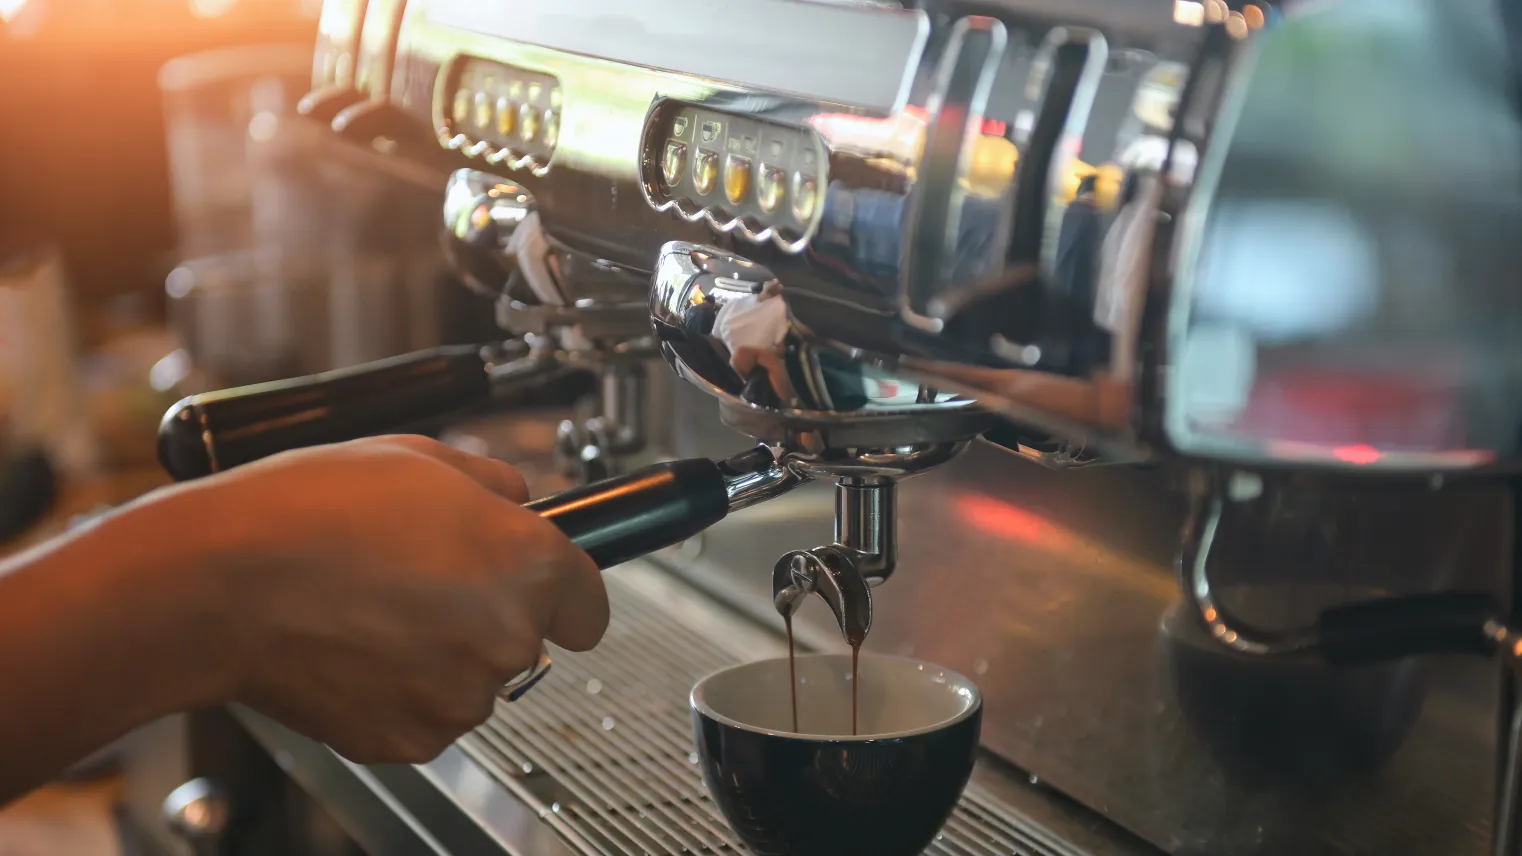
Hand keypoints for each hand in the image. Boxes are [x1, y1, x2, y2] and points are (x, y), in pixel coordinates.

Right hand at [174, 436, 607, 763]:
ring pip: (474, 680)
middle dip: (486, 615)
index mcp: (526, 562)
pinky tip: (354, 647)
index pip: (590, 605)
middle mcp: (508, 635)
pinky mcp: (411, 738)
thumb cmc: (309, 512)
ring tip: (373, 609)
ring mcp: (460, 695)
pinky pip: (425, 715)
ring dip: (441, 655)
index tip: (544, 593)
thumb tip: (515, 497)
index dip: (564, 593)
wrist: (222, 582)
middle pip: (527, 640)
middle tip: (419, 581)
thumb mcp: (418, 456)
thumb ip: (491, 481)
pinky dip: (398, 691)